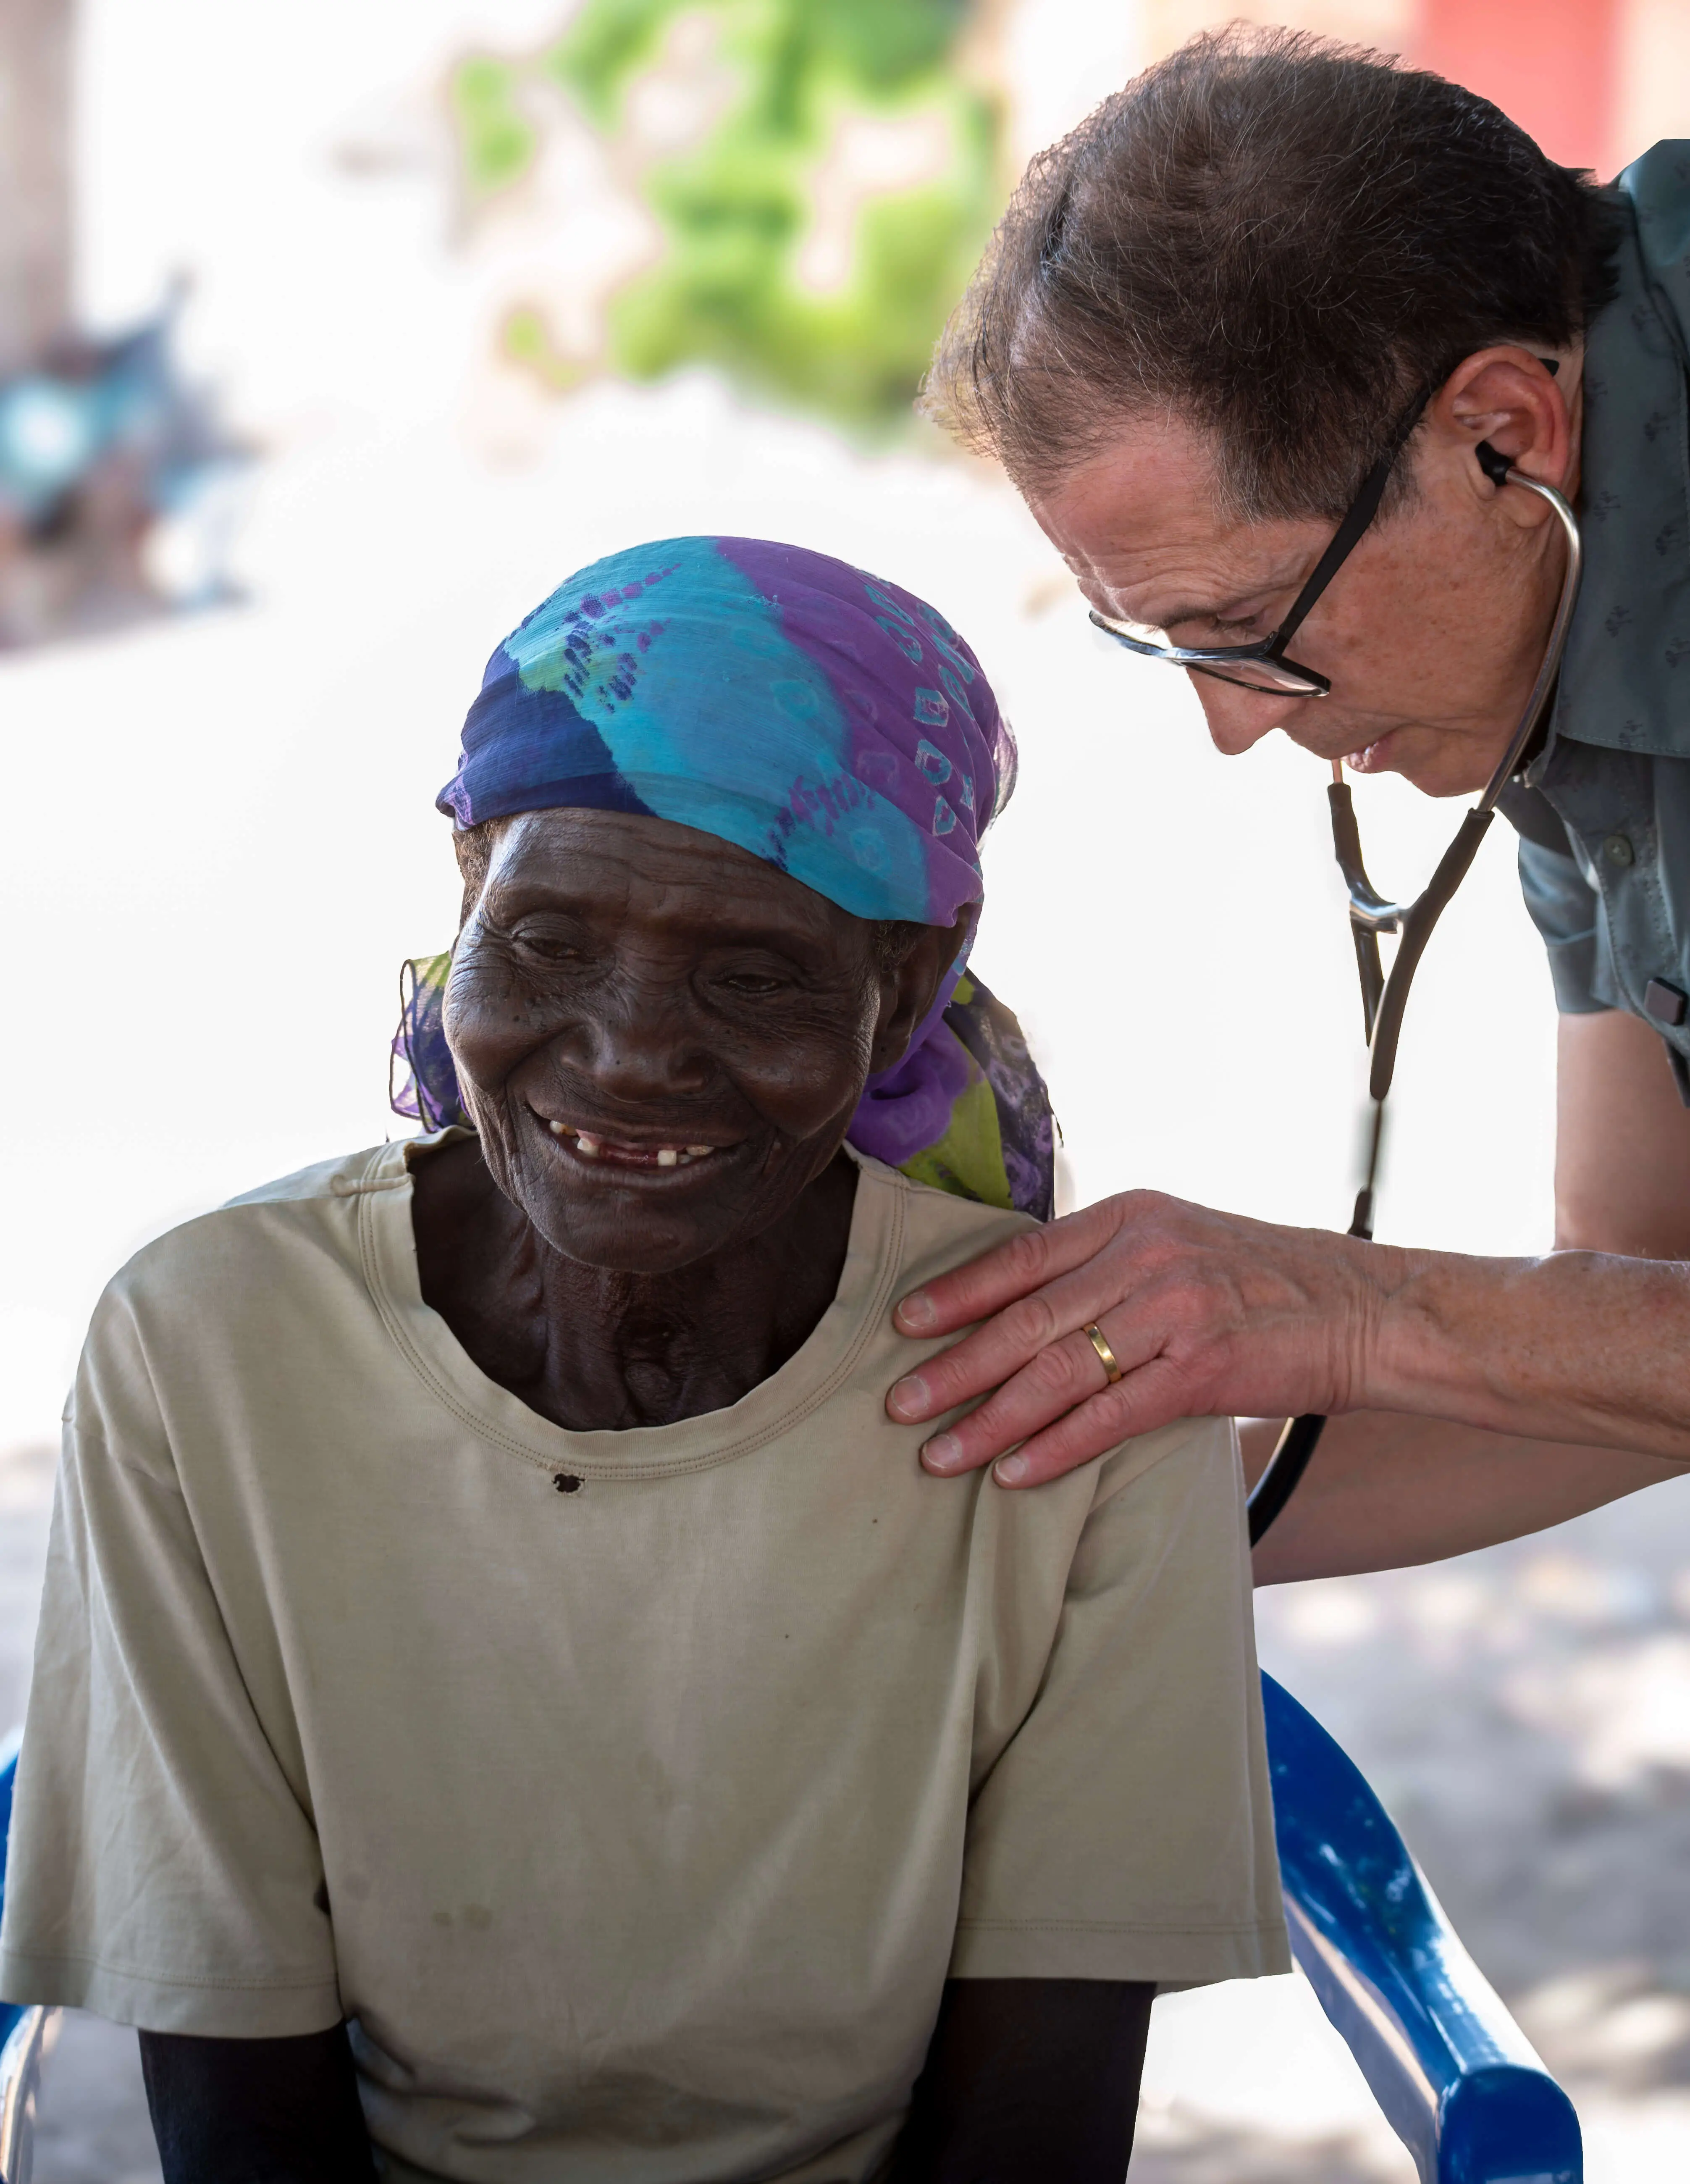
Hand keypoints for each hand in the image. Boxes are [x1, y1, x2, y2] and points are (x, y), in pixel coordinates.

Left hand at [886, 1191, 1385, 1487]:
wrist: (1369, 1310)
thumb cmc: (1268, 1282)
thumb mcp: (1181, 1241)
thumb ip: (1110, 1260)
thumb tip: (1029, 1298)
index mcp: (1131, 1217)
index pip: (1023, 1256)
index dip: (957, 1293)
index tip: (903, 1324)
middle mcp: (1145, 1257)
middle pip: (1026, 1319)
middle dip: (954, 1367)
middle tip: (897, 1404)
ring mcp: (1175, 1313)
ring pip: (1057, 1372)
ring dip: (988, 1419)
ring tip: (937, 1454)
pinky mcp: (1204, 1372)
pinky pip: (1110, 1416)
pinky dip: (1055, 1448)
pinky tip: (1012, 1474)